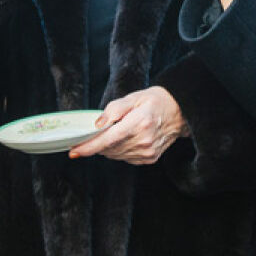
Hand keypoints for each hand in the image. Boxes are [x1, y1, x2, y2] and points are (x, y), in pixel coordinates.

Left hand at [69, 86, 188, 164]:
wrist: (180, 112)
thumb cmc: (156, 101)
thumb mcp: (134, 97)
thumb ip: (114, 109)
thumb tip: (98, 124)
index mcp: (139, 123)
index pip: (108, 139)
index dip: (89, 147)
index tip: (74, 150)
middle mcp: (144, 140)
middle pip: (109, 149)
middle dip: (96, 144)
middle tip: (89, 136)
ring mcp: (147, 152)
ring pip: (116, 155)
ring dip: (107, 147)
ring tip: (111, 133)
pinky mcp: (149, 158)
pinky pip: (125, 158)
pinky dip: (119, 150)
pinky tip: (124, 139)